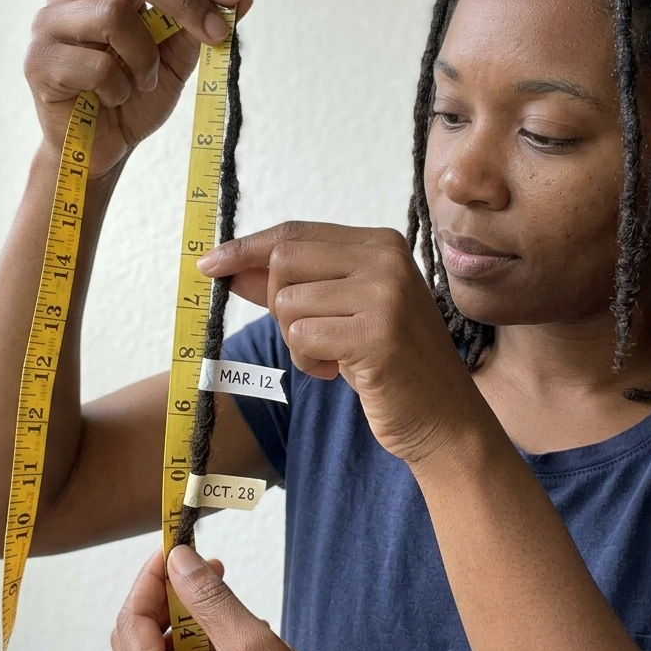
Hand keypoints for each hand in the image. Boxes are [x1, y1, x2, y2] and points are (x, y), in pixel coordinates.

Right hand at [24, 0, 253, 176]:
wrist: (101, 149)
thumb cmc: (135, 97)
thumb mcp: (178, 59)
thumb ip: (201, 26)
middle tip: (217, 34)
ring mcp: (49, 23)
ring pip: (113, 14)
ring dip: (145, 57)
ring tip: (145, 82)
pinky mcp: (38, 62)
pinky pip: (95, 65)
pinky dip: (120, 88)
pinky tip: (114, 100)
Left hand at [112, 546, 344, 650]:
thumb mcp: (252, 647)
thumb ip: (211, 599)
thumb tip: (181, 561)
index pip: (131, 624)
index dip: (150, 578)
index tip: (172, 546)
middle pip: (139, 639)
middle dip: (168, 597)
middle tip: (197, 566)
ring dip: (187, 621)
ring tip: (223, 601)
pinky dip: (201, 647)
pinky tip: (232, 635)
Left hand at [197, 221, 493, 465]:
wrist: (442, 416)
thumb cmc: (387, 363)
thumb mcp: (339, 312)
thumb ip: (291, 285)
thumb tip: (227, 267)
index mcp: (380, 243)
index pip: (295, 233)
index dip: (245, 248)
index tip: (208, 264)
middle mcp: (386, 258)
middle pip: (284, 260)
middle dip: (277, 304)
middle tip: (309, 335)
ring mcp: (385, 294)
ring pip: (288, 302)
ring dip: (297, 341)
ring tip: (334, 357)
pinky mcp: (377, 334)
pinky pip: (302, 336)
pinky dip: (308, 361)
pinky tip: (340, 371)